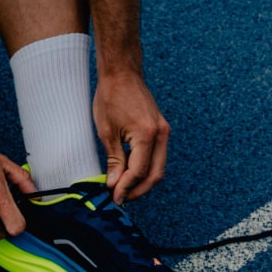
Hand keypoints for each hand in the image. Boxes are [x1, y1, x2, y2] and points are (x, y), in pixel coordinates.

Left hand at [93, 69, 169, 202]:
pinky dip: (144, 168)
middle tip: (120, 198)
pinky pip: (156, 156)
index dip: (126, 188)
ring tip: (122, 189)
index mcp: (148, 134)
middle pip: (155, 174)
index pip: (139, 171)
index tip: (114, 198)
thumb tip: (115, 184)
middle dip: (138, 190)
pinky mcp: (161, 130)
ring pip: (158, 167)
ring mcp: (164, 131)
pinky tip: (128, 173)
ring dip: (142, 181)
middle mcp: (161, 134)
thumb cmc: (111, 97)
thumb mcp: (107, 132)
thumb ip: (114, 160)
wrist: (122, 73)